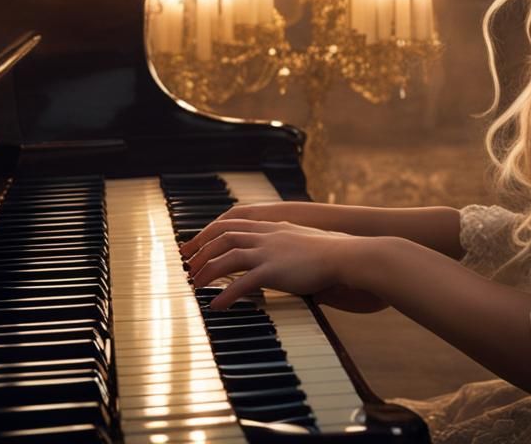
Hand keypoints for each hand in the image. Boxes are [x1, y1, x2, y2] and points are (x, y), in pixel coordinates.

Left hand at [181, 217, 375, 310]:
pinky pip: (242, 283)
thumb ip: (282, 242)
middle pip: (223, 237)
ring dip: (206, 271)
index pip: (232, 223)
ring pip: (227, 257)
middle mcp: (267, 235)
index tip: (193, 243)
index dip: (208, 232)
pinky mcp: (274, 271)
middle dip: (200, 250)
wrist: (344, 254)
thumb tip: (271, 252)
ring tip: (194, 286)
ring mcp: (269, 251)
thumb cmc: (327, 252)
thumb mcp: (299, 240)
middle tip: (185, 265)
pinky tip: (216, 306)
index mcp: (272, 226)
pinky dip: (225, 295)